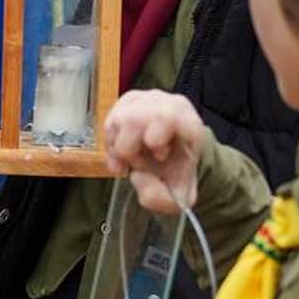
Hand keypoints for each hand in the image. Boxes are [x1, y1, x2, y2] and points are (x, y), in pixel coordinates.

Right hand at [103, 90, 207, 213]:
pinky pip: (110, 122)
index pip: (168, 117)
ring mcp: (146, 100)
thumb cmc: (177, 172)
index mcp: (188, 122)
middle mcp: (167, 104)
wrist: (175, 157)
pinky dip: (111, 144)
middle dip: (130, 149)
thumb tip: (138, 176)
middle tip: (139, 163)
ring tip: (131, 158)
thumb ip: (161, 197)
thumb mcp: (179, 196)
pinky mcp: (128, 102)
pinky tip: (123, 153)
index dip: (156, 140)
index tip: (160, 156)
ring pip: (118, 121)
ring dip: (119, 147)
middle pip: (135, 119)